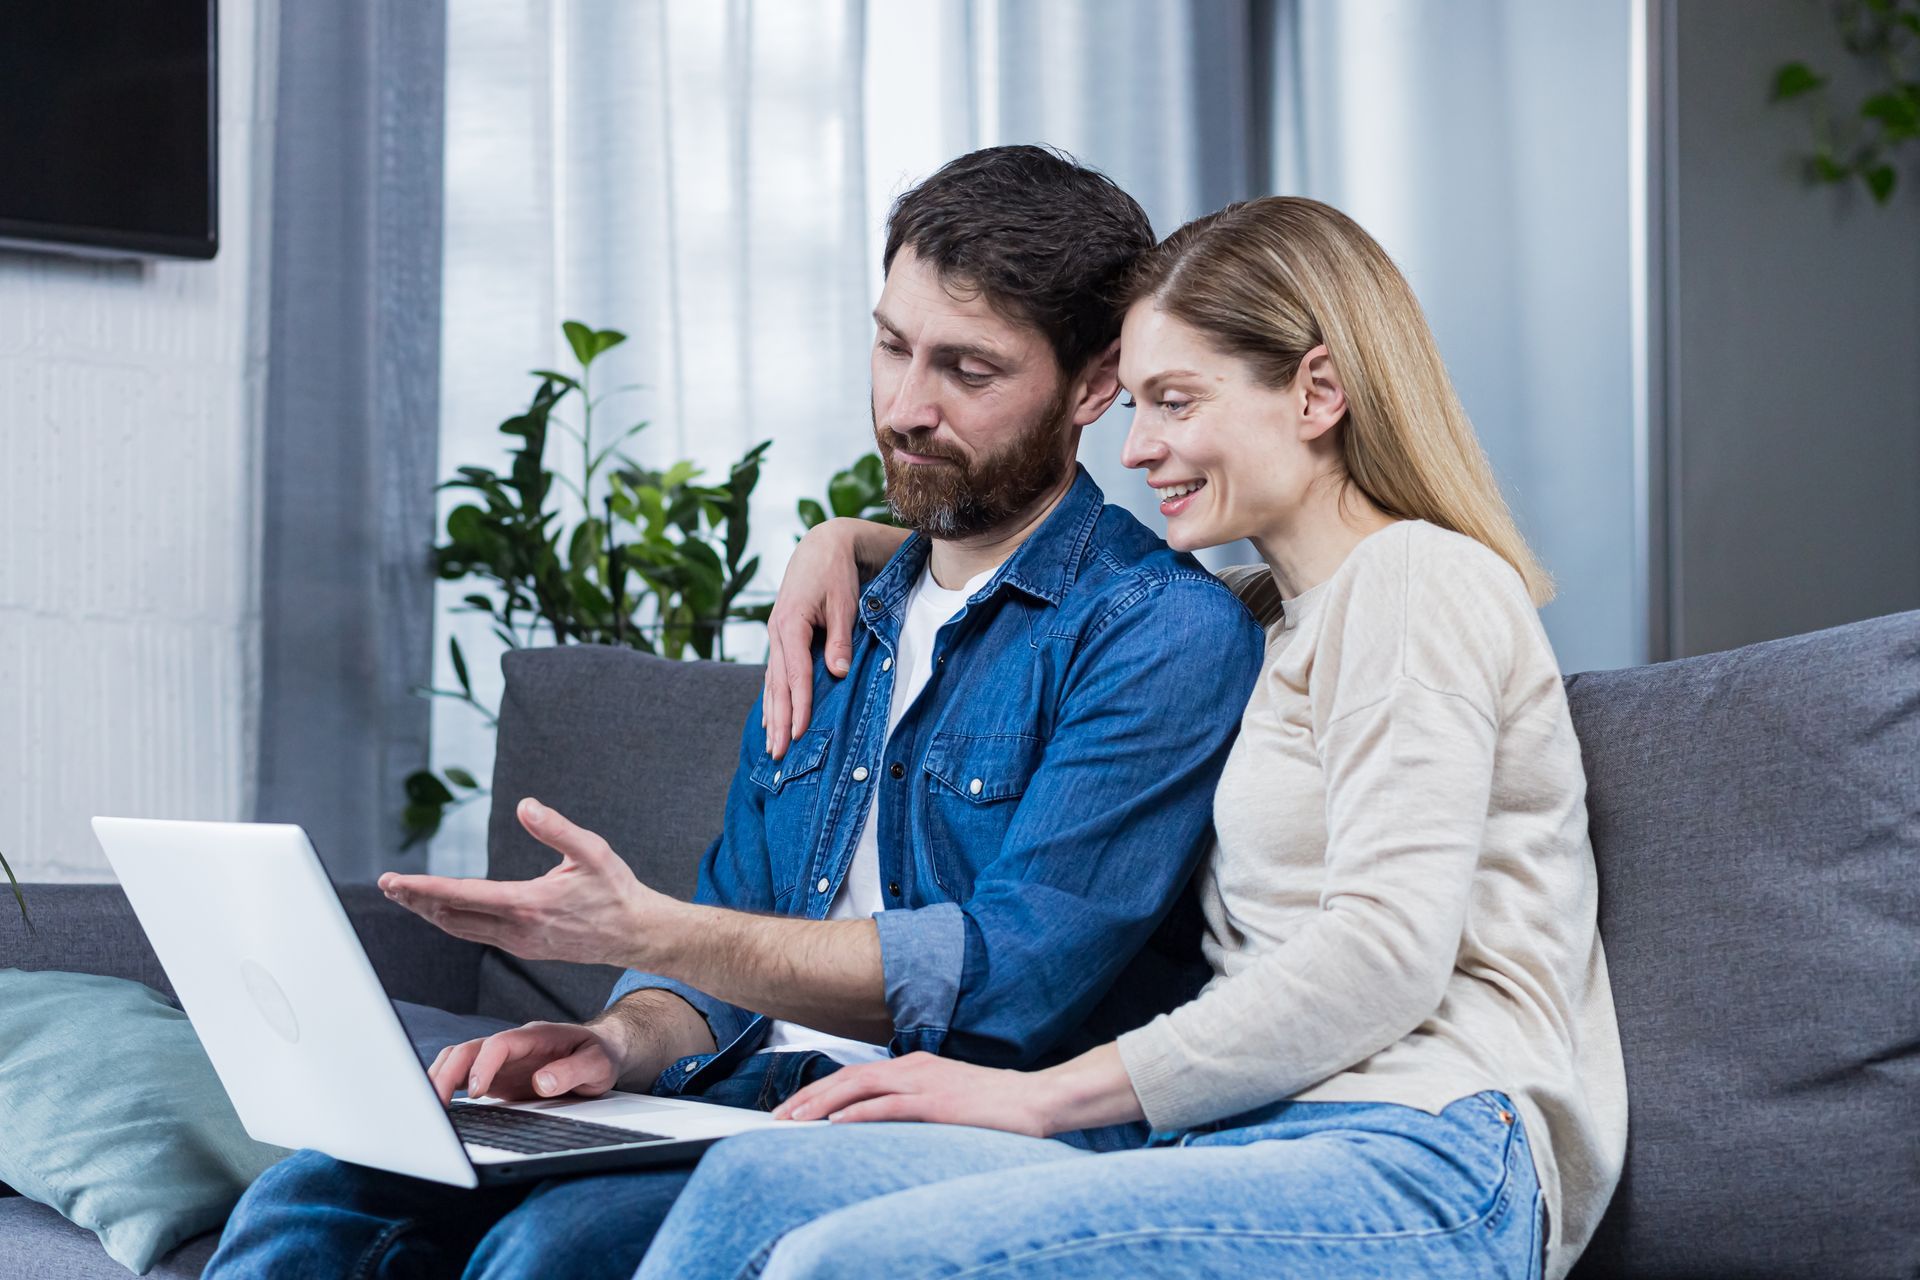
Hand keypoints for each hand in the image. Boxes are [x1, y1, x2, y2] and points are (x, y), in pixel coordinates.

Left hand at [379, 797, 677, 968]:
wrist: (636, 933)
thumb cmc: (616, 890)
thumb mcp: (592, 850)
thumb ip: (556, 827)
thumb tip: (525, 804)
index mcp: (529, 903)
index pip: (462, 896)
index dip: (424, 889)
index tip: (394, 881)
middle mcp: (518, 928)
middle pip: (452, 917)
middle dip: (416, 901)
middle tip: (388, 885)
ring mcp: (520, 942)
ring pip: (462, 929)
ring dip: (431, 913)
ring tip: (406, 897)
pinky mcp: (526, 947)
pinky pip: (479, 935)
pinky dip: (454, 922)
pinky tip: (444, 911)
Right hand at [427, 1020, 624, 1105]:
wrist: (601, 1050)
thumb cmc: (599, 1055)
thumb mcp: (598, 1064)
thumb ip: (573, 1071)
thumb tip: (543, 1082)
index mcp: (535, 1036)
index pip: (499, 1044)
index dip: (484, 1065)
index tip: (477, 1091)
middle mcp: (513, 1044)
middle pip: (469, 1049)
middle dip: (448, 1073)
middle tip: (436, 1104)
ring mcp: (501, 1060)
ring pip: (460, 1059)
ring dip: (440, 1078)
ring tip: (429, 1107)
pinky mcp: (496, 1075)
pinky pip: (464, 1075)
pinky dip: (446, 1087)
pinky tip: (437, 1106)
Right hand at [763, 519, 864, 759]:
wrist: (822, 545)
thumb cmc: (836, 573)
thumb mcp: (843, 602)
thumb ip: (839, 638)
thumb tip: (838, 673)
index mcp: (790, 623)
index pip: (794, 673)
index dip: (797, 705)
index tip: (799, 732)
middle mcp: (777, 631)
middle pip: (776, 684)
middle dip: (778, 720)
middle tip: (778, 753)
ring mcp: (776, 634)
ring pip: (772, 681)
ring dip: (772, 714)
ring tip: (771, 745)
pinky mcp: (781, 636)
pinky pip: (774, 672)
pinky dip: (772, 697)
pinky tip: (771, 717)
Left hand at [770, 1051, 1055, 1136]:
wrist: (1033, 1100)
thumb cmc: (993, 1105)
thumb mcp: (944, 1101)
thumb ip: (912, 1105)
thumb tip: (880, 1122)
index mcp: (913, 1066)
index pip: (854, 1076)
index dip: (819, 1091)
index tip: (793, 1109)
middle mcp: (913, 1067)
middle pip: (847, 1078)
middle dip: (808, 1097)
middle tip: (778, 1117)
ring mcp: (924, 1082)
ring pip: (859, 1088)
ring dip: (822, 1104)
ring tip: (795, 1120)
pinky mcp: (937, 1101)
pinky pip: (888, 1106)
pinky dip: (858, 1112)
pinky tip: (836, 1122)